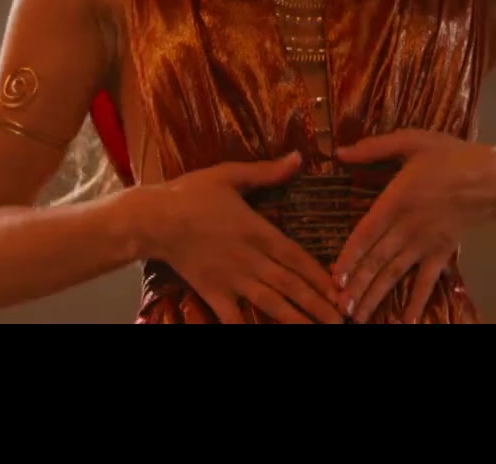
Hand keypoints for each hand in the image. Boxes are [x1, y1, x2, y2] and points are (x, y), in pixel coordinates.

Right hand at [141, 151, 343, 323]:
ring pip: (271, 304)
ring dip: (297, 320)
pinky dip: (249, 329)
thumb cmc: (191, 194)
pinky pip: (234, 318)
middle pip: (292, 286)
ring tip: (318, 331)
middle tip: (341, 321)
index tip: (341, 290)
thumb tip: (299, 157)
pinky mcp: (213, 293)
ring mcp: (232, 280)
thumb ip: (268, 171)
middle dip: (319, 305)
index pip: (297, 257)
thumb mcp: (231, 175)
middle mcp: (251, 259)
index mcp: (259, 231)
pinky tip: (264, 337)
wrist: (154, 219)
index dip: (321, 276)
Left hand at [332, 130, 495, 323]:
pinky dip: (416, 303)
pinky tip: (406, 322)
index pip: (365, 233)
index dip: (349, 257)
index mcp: (395, 201)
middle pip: (376, 261)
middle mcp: (406, 228)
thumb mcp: (411, 141)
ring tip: (357, 317)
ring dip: (374, 296)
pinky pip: (425, 282)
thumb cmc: (450, 157)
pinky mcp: (441, 254)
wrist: (491, 179)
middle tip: (338, 309)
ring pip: (394, 274)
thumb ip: (375, 148)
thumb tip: (341, 152)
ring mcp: (424, 244)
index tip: (333, 278)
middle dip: (356, 286)